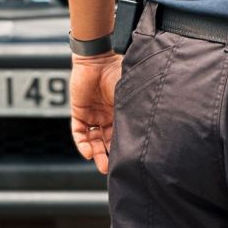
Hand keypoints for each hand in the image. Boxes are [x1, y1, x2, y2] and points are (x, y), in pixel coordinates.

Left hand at [70, 51, 121, 174]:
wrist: (98, 58)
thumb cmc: (117, 70)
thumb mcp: (129, 93)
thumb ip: (133, 107)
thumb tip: (147, 124)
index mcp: (121, 110)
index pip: (121, 133)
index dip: (123, 146)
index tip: (128, 159)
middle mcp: (107, 115)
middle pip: (107, 141)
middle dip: (109, 155)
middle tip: (112, 169)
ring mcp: (93, 114)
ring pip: (93, 140)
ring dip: (96, 153)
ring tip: (101, 165)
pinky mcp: (79, 112)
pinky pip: (79, 132)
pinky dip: (82, 143)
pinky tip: (87, 152)